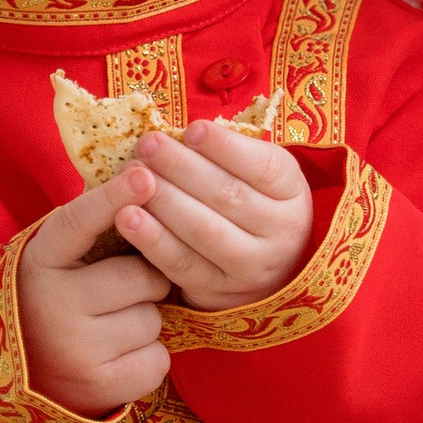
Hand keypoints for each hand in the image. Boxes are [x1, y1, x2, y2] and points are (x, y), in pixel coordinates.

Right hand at [17, 171, 171, 414]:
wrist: (21, 383)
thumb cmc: (53, 305)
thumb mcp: (56, 263)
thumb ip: (91, 230)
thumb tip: (146, 178)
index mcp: (39, 262)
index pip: (78, 222)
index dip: (112, 198)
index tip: (144, 175)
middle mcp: (52, 304)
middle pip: (142, 276)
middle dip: (146, 283)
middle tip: (119, 294)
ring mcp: (75, 349)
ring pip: (153, 319)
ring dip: (144, 323)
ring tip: (109, 331)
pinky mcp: (99, 388)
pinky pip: (157, 360)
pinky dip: (147, 360)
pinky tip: (116, 361)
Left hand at [114, 123, 315, 313]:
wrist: (266, 269)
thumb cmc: (254, 205)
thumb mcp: (261, 177)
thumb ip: (232, 155)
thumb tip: (182, 134)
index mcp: (293, 194)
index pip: (264, 167)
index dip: (226, 147)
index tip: (192, 130)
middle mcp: (281, 234)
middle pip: (227, 195)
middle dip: (181, 167)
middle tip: (148, 145)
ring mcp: (251, 268)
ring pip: (203, 230)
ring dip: (163, 200)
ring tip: (133, 176)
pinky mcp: (218, 292)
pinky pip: (181, 264)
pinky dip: (152, 240)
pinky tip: (128, 217)